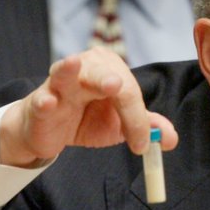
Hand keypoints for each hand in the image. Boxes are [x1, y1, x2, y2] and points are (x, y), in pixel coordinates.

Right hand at [0, 49, 177, 166]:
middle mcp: (86, 67)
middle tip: (117, 87)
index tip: (142, 146)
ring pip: (65, 73)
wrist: (50, 131)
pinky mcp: (39, 102)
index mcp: (110, 69)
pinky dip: (44, 101)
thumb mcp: (120, 124)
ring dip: (69, 70)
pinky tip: (48, 102)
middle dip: (110, 80)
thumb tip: (170, 139)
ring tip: (74, 63)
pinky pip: (41, 100)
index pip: (128, 90)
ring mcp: (59, 83)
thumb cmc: (87, 119)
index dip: (137, 119)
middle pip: (102, 74)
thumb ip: (145, 127)